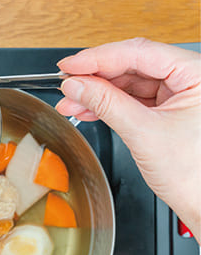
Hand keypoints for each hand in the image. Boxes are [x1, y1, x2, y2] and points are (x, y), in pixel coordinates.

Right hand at [56, 38, 200, 241]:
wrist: (200, 201)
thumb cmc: (193, 173)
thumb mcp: (144, 133)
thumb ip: (107, 104)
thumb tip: (78, 85)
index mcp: (196, 74)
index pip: (140, 53)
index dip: (99, 58)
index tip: (71, 65)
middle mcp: (188, 79)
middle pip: (132, 66)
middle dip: (94, 78)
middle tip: (67, 84)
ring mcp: (176, 95)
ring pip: (127, 84)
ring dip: (96, 93)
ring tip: (71, 102)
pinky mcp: (164, 110)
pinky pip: (130, 100)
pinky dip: (107, 106)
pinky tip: (87, 109)